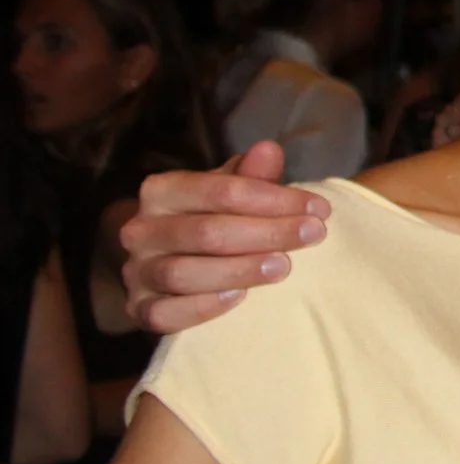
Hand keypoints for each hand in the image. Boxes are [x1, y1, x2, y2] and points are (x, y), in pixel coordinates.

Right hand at [120, 141, 329, 333]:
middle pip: (206, 231)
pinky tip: (239, 299)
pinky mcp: (139, 309)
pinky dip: (201, 307)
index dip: (274, 199)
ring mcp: (136, 272)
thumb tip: (269, 150)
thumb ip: (251, 177)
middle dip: (267, 232)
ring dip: (237, 270)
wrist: (178, 264)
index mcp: (162, 191)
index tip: (319, 209)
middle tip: (312, 235)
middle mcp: (141, 230)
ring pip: (182, 273)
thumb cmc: (214, 220)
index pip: (221, 190)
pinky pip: (164, 313)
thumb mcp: (232, 194)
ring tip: (282, 267)